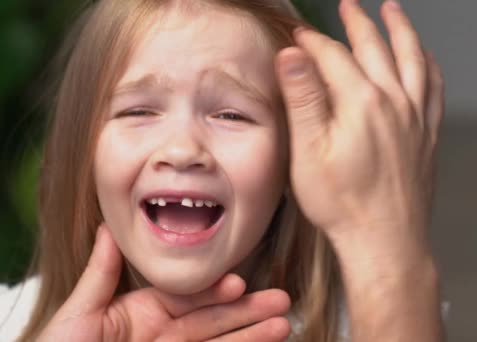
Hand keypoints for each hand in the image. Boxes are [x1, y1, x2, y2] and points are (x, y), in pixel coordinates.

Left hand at [38, 225, 290, 341]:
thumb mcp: (78, 315)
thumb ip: (101, 275)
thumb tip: (109, 229)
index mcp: (142, 314)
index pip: (188, 298)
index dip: (216, 291)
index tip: (240, 283)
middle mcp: (163, 336)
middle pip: (214, 321)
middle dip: (248, 312)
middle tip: (281, 301)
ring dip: (252, 335)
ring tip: (284, 326)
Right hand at [276, 0, 442, 254]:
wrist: (385, 241)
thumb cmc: (342, 204)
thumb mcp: (308, 152)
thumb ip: (303, 98)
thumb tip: (292, 55)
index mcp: (361, 103)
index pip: (333, 57)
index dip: (312, 43)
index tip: (298, 36)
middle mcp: (395, 102)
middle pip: (376, 48)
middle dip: (358, 23)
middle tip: (348, 5)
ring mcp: (417, 117)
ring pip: (412, 59)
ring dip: (401, 31)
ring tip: (393, 10)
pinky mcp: (428, 135)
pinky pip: (434, 88)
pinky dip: (429, 65)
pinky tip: (425, 58)